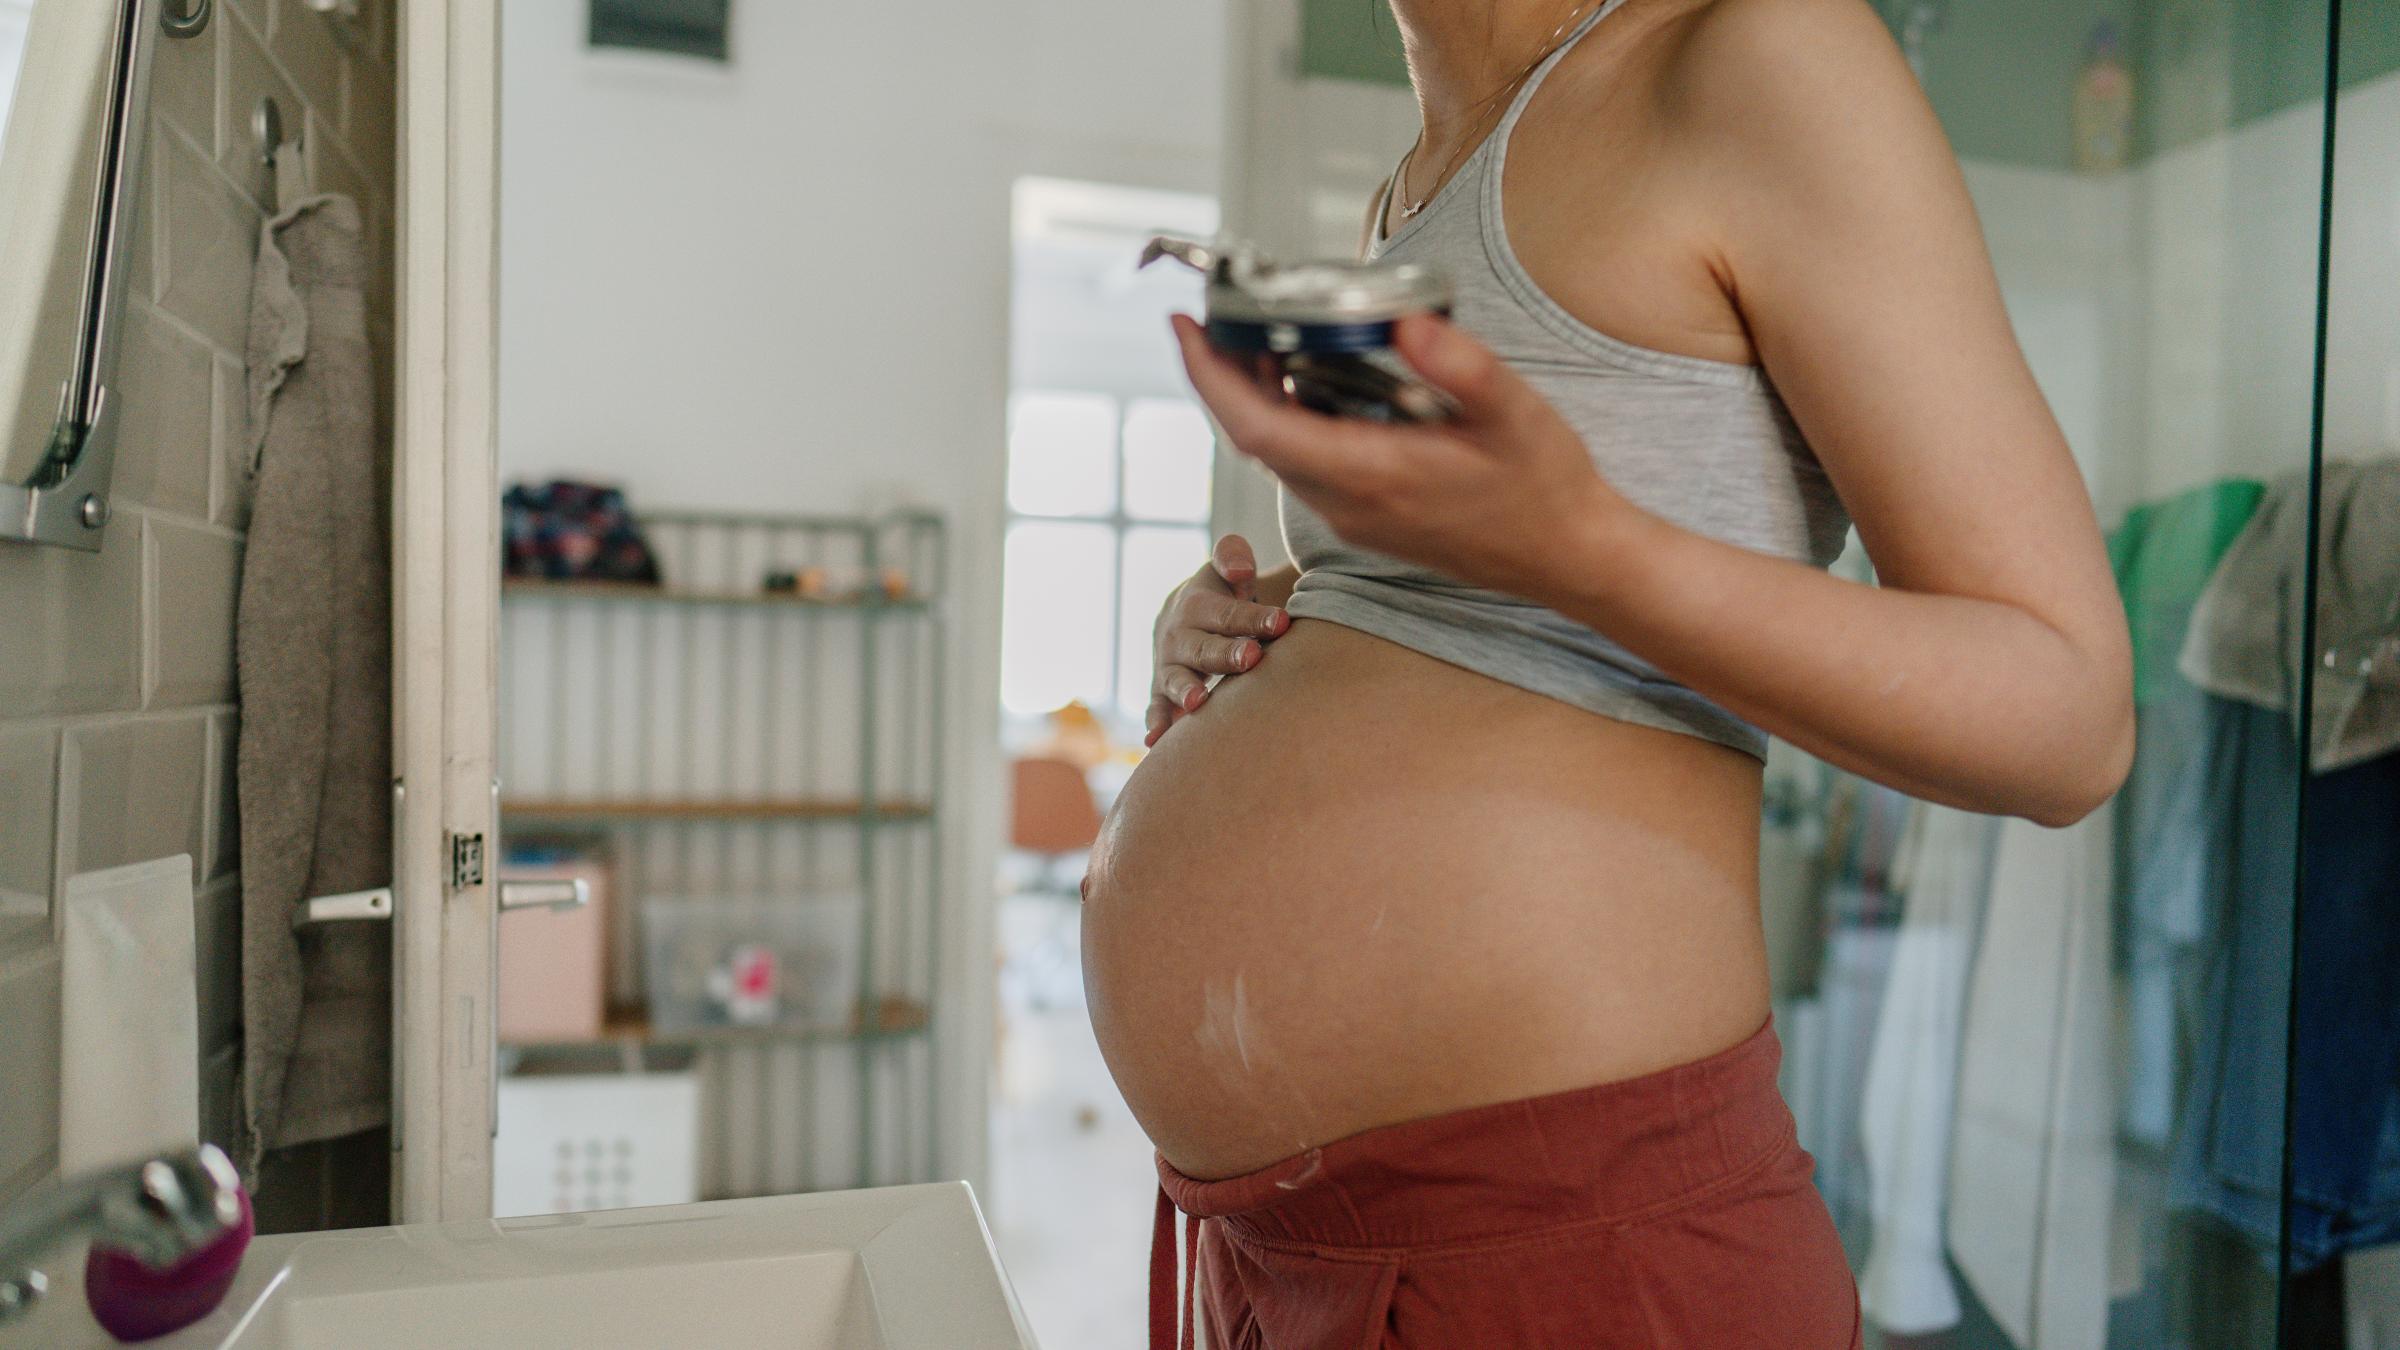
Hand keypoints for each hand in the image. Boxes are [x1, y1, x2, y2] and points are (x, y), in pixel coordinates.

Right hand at [1146, 533, 1289, 746]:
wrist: (1185, 616)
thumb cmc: (1220, 593)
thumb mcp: (1225, 568)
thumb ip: (1232, 556)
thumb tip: (1241, 572)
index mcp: (1196, 605)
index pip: (1228, 613)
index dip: (1254, 617)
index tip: (1282, 623)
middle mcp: (1177, 636)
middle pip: (1203, 647)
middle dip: (1226, 654)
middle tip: (1252, 657)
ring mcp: (1167, 666)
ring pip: (1175, 679)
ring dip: (1186, 691)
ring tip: (1199, 703)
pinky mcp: (1162, 691)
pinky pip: (1156, 707)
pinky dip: (1157, 723)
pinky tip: (1155, 742)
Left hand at [1170, 312, 1644, 600]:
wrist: (1567, 557)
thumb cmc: (1545, 487)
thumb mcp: (1516, 412)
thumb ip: (1461, 366)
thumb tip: (1407, 323)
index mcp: (1371, 473)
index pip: (1257, 425)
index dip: (1210, 377)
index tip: (1186, 326)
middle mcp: (1347, 502)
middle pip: (1253, 435)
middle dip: (1222, 375)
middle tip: (1216, 314)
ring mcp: (1353, 515)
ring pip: (1277, 450)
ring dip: (1256, 396)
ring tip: (1260, 336)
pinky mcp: (1365, 517)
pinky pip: (1306, 462)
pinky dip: (1290, 418)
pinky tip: (1312, 381)